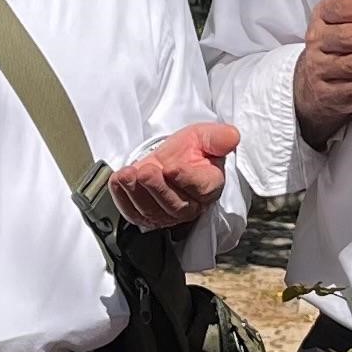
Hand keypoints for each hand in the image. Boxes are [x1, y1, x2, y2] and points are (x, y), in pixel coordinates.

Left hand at [112, 120, 240, 231]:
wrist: (169, 158)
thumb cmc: (189, 150)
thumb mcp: (204, 136)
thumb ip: (218, 137)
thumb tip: (232, 137)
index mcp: (209, 186)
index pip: (201, 189)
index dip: (186, 179)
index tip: (172, 167)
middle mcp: (190, 205)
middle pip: (175, 206)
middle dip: (157, 188)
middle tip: (146, 171)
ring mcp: (167, 213)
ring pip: (152, 212)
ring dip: (137, 193)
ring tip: (128, 174)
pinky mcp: (146, 215)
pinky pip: (133, 214)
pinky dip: (122, 199)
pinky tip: (119, 181)